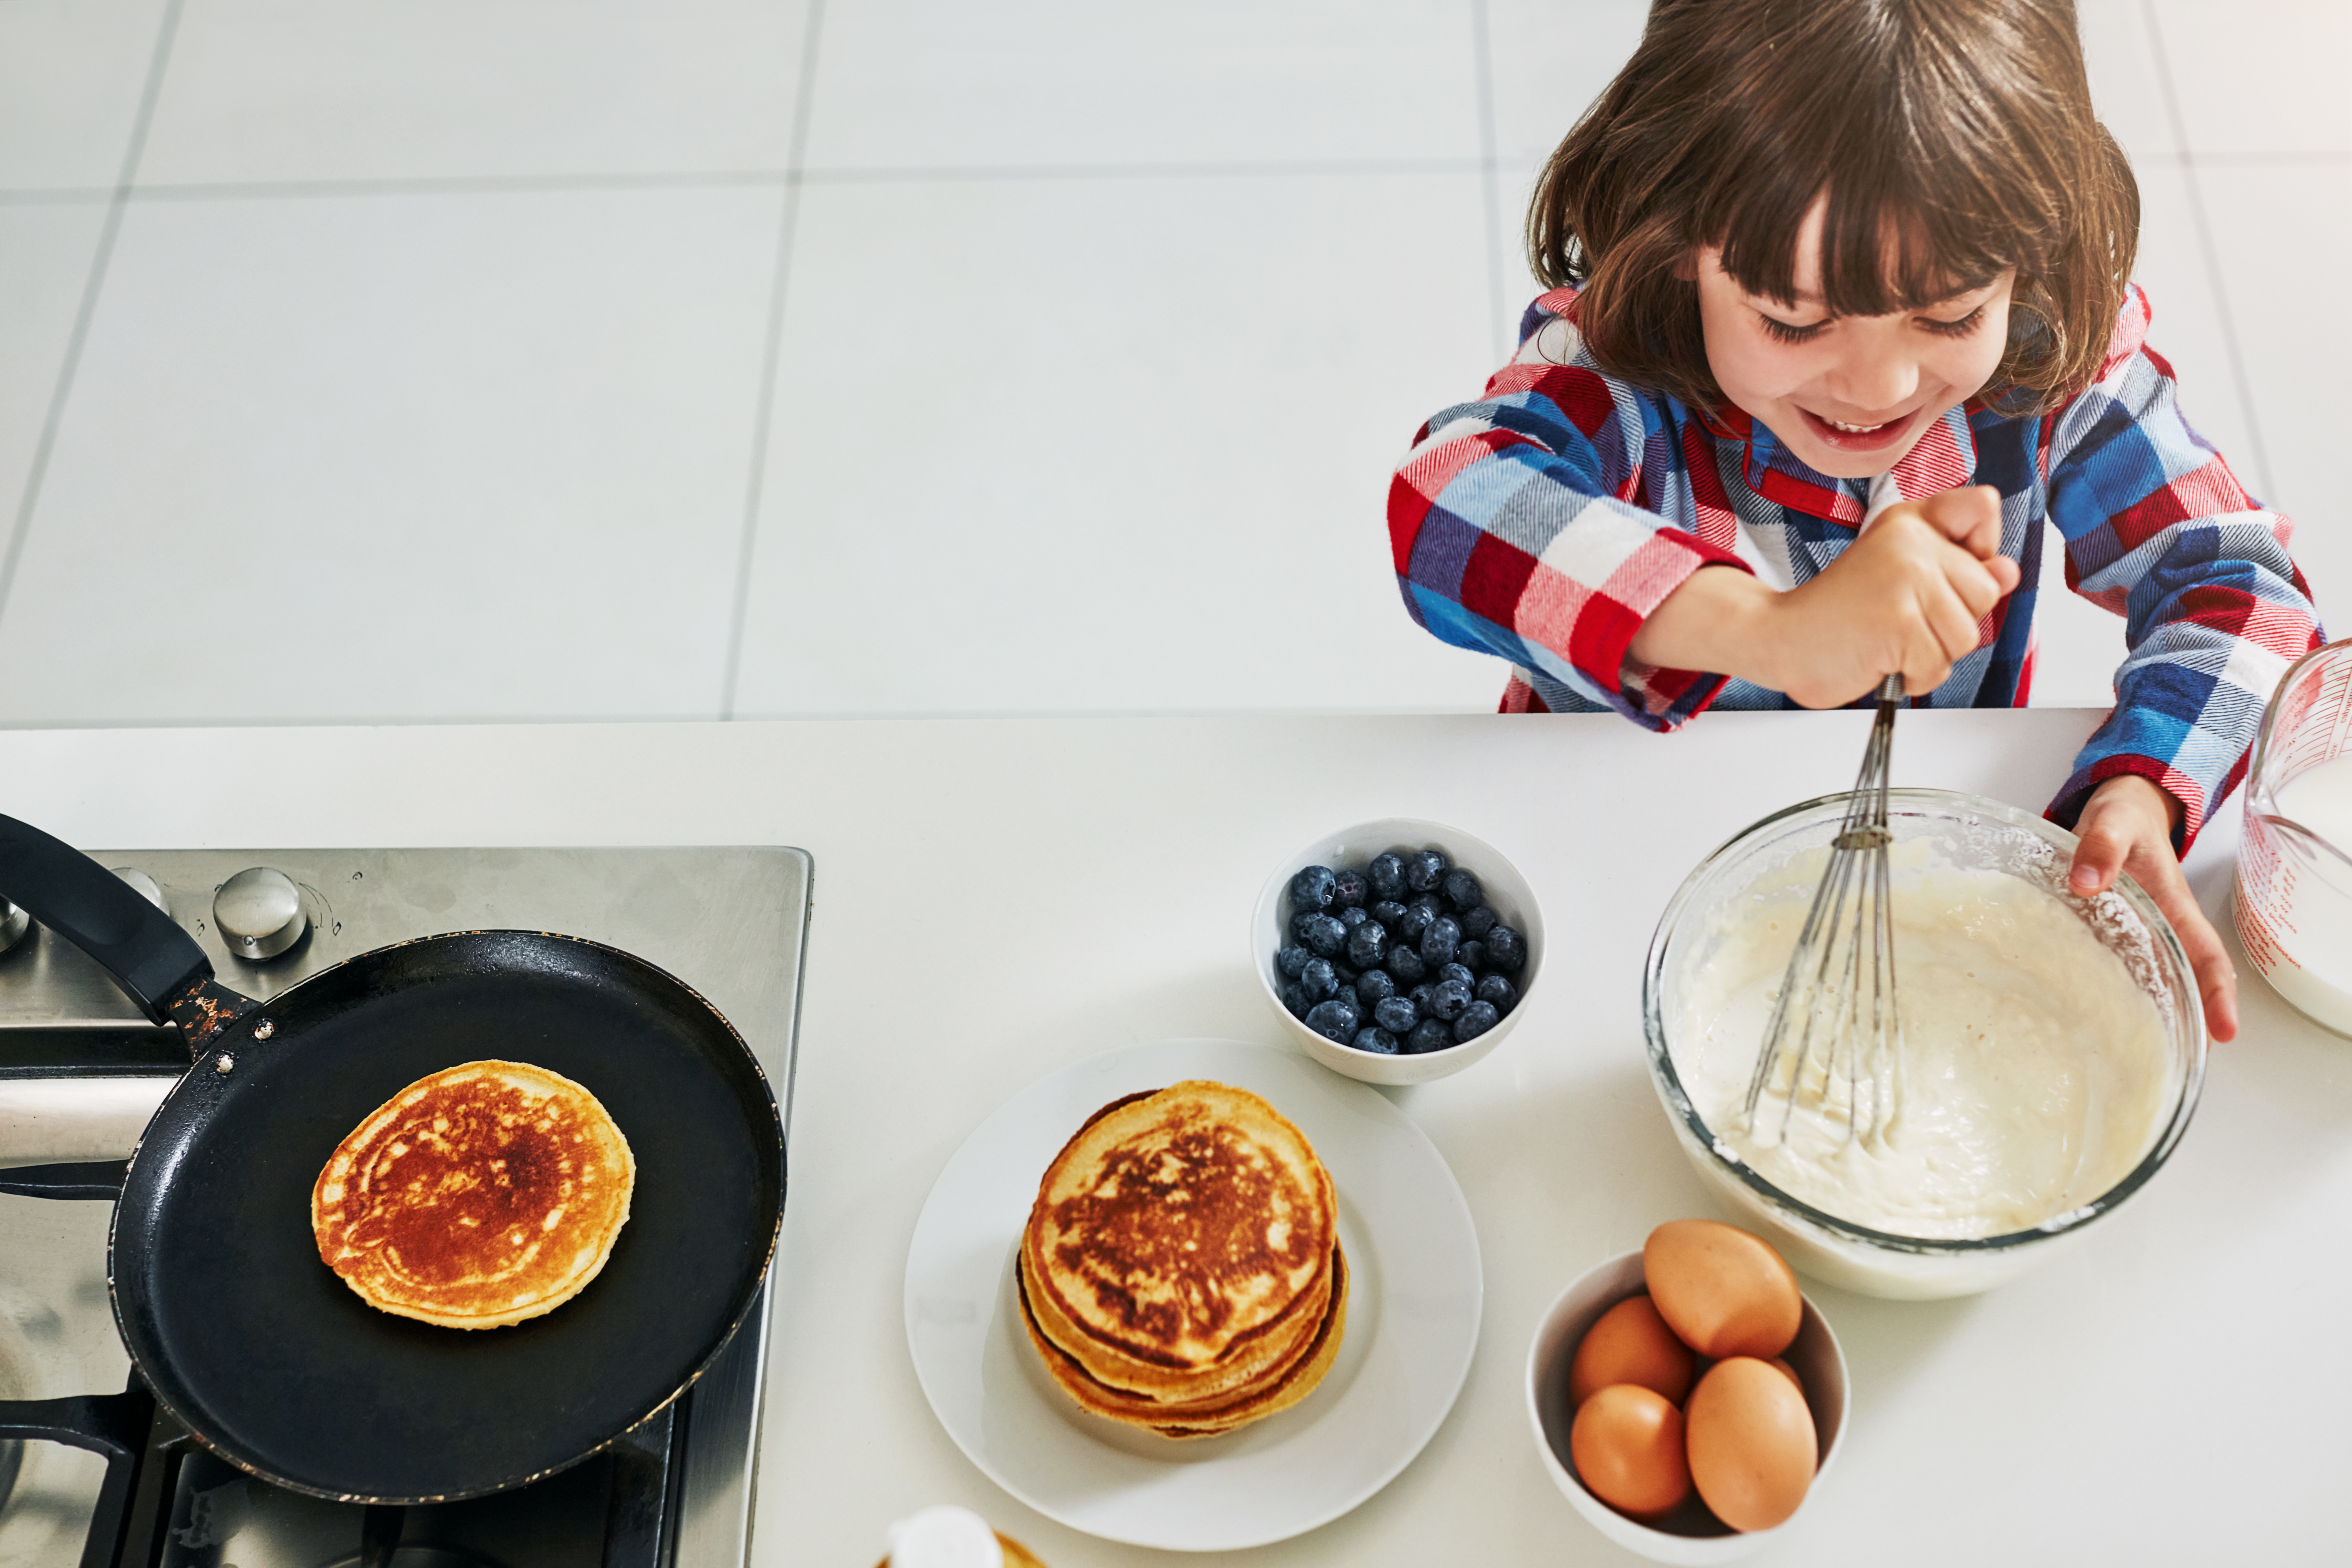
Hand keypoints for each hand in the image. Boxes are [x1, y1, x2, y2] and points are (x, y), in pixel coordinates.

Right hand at [1757, 486, 2022, 706]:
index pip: (1983, 508)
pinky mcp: (1899, 622)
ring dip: (1932, 653)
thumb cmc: (1838, 612)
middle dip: (1952, 619)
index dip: (1980, 549)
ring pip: (1966, 634)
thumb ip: (1960, 566)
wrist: (1780, 638)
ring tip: (1889, 640)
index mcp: (1911, 522)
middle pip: (1985, 591)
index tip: (1942, 571)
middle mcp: (1911, 541)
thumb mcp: (1900, 572)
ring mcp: (1906, 579)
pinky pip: (1938, 665)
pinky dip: (1913, 676)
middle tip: (1900, 617)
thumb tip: (2007, 571)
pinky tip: (1881, 658)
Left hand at [2069, 774, 2237, 1041]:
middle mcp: (2163, 927)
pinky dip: (2121, 995)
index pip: (2207, 955)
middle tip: (2181, 1062)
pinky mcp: (2117, 933)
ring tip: (2145, 1058)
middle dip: (2192, 1021)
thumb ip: (2101, 846)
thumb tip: (2087, 882)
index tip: (2224, 1031)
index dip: (2218, 993)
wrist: (2119, 810)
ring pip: (2158, 980)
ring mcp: (2141, 933)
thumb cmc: (2123, 819)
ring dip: (2158, 1016)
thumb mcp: (2113, 822)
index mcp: (2173, 907)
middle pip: (2187, 980)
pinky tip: (2099, 1021)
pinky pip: (2124, 968)